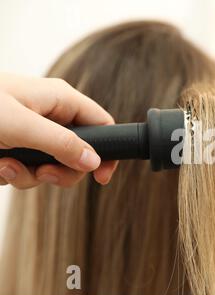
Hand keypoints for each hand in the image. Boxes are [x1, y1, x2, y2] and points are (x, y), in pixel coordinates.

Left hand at [0, 73, 117, 188]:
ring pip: (52, 166)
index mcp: (61, 100)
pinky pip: (28, 169)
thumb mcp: (21, 125)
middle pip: (79, 153)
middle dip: (62, 170)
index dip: (107, 151)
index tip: (102, 177)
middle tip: (46, 175)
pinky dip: (12, 174)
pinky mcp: (16, 147)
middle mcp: (51, 116)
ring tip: (6, 166)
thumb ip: (61, 143)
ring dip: (31, 175)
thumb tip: (93, 161)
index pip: (102, 124)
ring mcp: (33, 133)